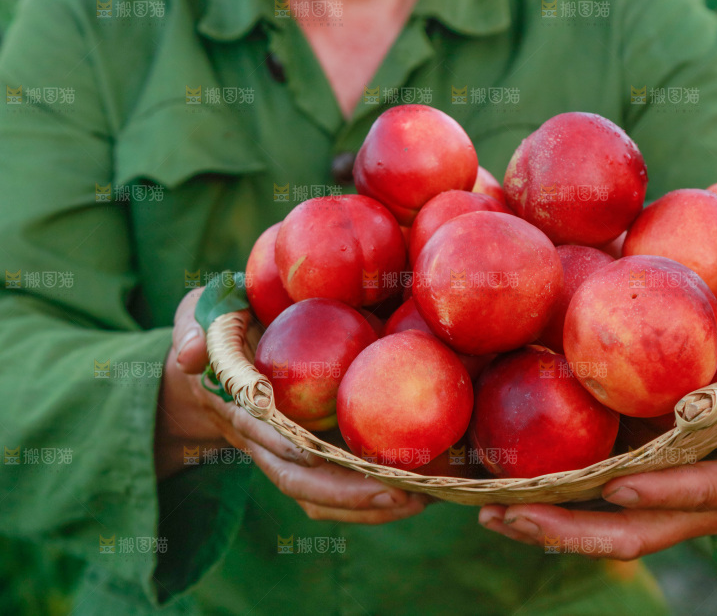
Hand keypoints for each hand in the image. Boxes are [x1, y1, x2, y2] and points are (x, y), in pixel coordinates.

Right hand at [154, 288, 427, 522]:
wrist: (208, 366)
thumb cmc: (215, 327)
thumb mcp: (199, 315)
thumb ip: (194, 327)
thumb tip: (190, 354)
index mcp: (236, 404)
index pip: (261, 430)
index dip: (286, 444)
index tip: (317, 453)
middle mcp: (261, 440)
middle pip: (298, 480)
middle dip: (345, 493)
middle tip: (399, 493)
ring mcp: (284, 454)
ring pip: (319, 495)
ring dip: (366, 506)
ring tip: (420, 500)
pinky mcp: (308, 457)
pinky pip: (336, 489)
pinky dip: (372, 498)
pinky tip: (419, 491)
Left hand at [478, 369, 716, 558]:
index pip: (703, 493)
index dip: (665, 494)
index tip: (619, 487)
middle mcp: (697, 509)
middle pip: (633, 534)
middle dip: (573, 531)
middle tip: (512, 516)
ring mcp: (666, 509)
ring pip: (604, 531)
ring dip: (549, 526)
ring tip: (492, 515)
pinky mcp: (645, 498)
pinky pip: (597, 510)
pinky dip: (555, 506)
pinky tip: (507, 497)